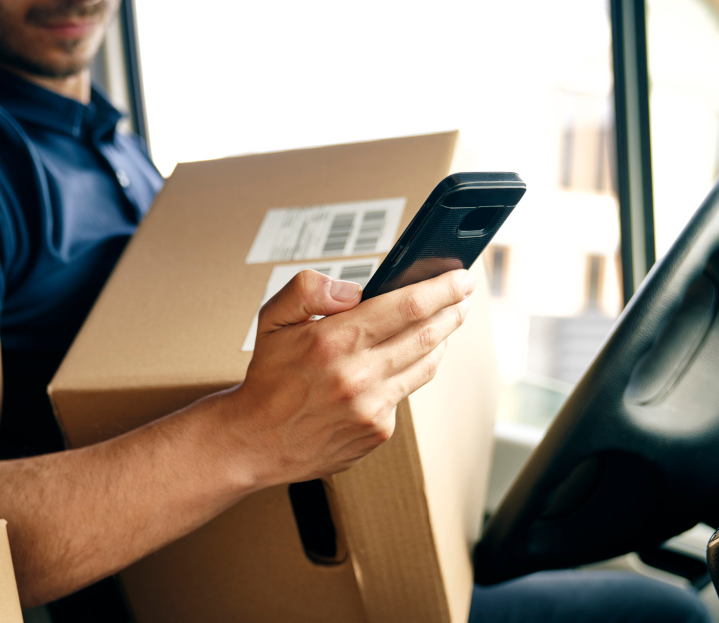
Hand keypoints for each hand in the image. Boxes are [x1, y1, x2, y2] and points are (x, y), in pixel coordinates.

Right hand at [226, 267, 474, 487]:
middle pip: (429, 334)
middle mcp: (358, 375)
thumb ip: (309, 289)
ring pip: (426, 365)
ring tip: (445, 322)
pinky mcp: (378, 431)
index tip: (460, 277)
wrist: (256, 441)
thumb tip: (355, 289)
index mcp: (333, 341)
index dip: (442, 288)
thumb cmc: (268, 378)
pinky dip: (408, 373)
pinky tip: (402, 362)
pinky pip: (405, 393)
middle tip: (463, 295)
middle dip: (453, 310)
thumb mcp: (272, 318)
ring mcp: (372, 407)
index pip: (407, 306)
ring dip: (442, 340)